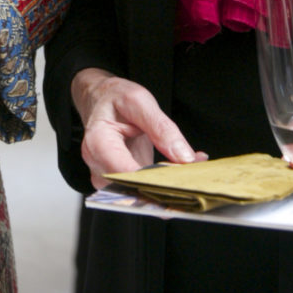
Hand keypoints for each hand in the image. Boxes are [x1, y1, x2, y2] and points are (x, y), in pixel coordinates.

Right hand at [71, 67, 202, 189]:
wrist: (102, 101)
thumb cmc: (115, 99)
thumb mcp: (140, 102)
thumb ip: (161, 128)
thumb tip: (184, 157)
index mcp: (98, 143)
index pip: (125, 173)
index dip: (153, 180)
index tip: (180, 178)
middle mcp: (99, 165)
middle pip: (132, 189)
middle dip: (165, 186)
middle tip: (193, 176)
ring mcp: (108, 176)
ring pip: (139, 194)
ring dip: (166, 187)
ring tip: (190, 171)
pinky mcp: (121, 181)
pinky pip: (142, 189)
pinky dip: (163, 183)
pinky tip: (180, 172)